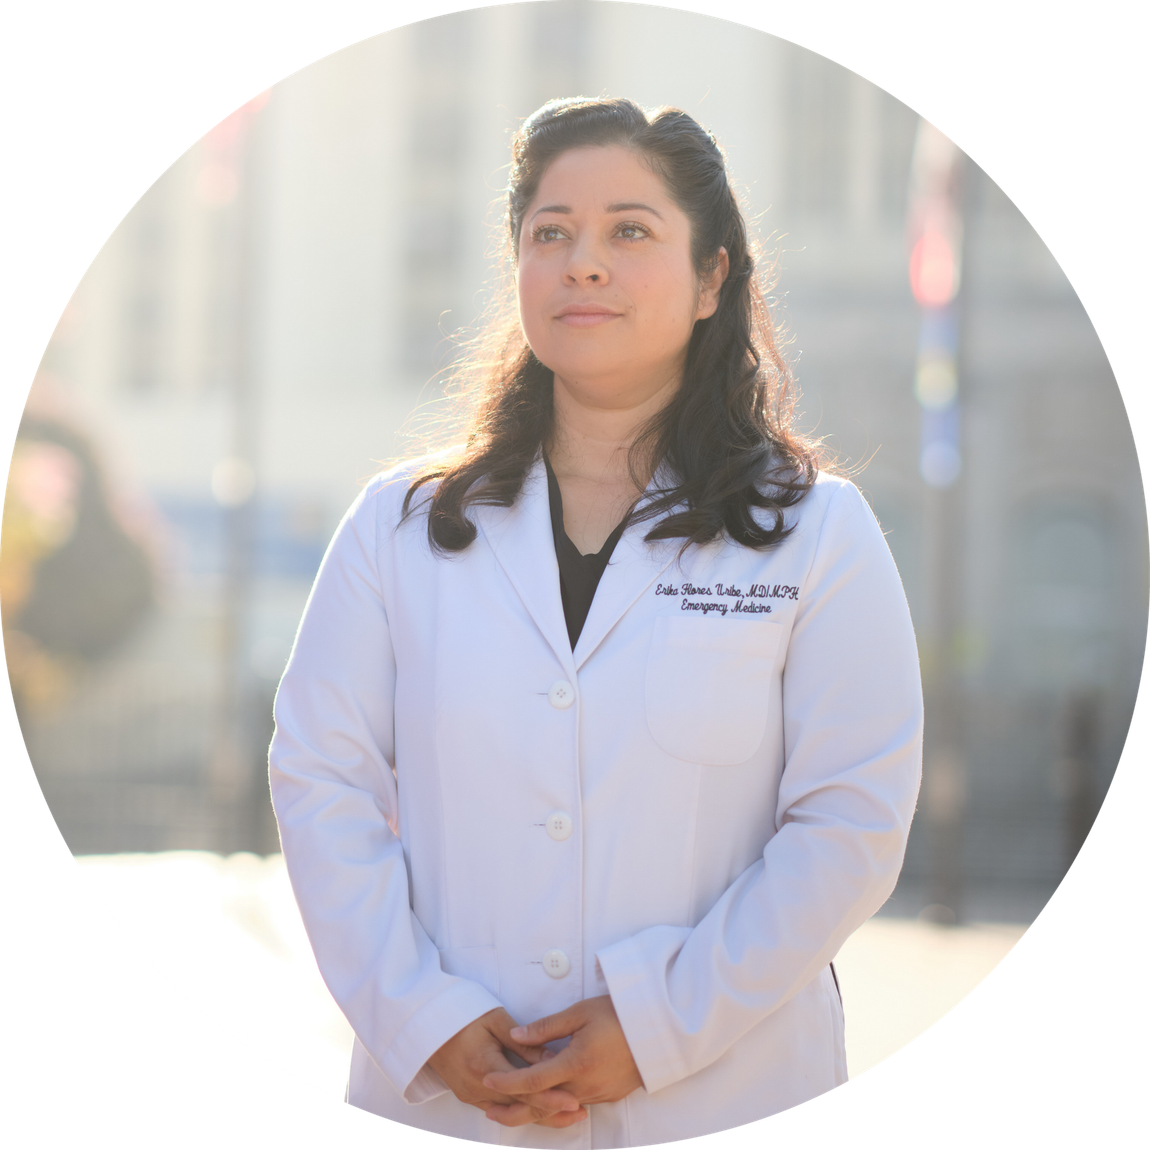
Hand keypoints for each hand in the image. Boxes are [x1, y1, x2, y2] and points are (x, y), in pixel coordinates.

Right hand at [426, 1008, 587, 1127]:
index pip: (525, 1089)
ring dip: (539, 1115)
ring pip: (512, 1114)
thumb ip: (524, 1043)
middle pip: (521, 1108)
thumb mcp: (495, 1020)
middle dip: (552, 1112)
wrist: (426, 1022)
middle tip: (581, 1111)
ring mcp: (471, 1096)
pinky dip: (522, 1111)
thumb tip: (552, 1059)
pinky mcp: (468, 1097)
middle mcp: (478, 1088)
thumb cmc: (463, 1013)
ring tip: (568, 1115)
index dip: (552, 1097)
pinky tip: (540, 1110)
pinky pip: (500, 1110)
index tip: (576, 1100)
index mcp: (485, 1066)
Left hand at [481, 996, 643, 1120]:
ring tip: (511, 1105)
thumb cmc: (618, 1014)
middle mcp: (584, 1087)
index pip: (532, 1081)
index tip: (486, 1081)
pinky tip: (547, 1099)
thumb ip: (546, 1028)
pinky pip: (576, 1105)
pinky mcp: (609, 1097)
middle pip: (541, 1104)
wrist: (658, 1028)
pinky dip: (557, 1105)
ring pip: (558, 1108)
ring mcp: (598, 1095)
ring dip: (534, 1107)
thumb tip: (515, 1036)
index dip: (506, 1083)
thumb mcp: (580, 1013)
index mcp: (574, 1065)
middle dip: (513, 1107)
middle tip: (489, 1107)